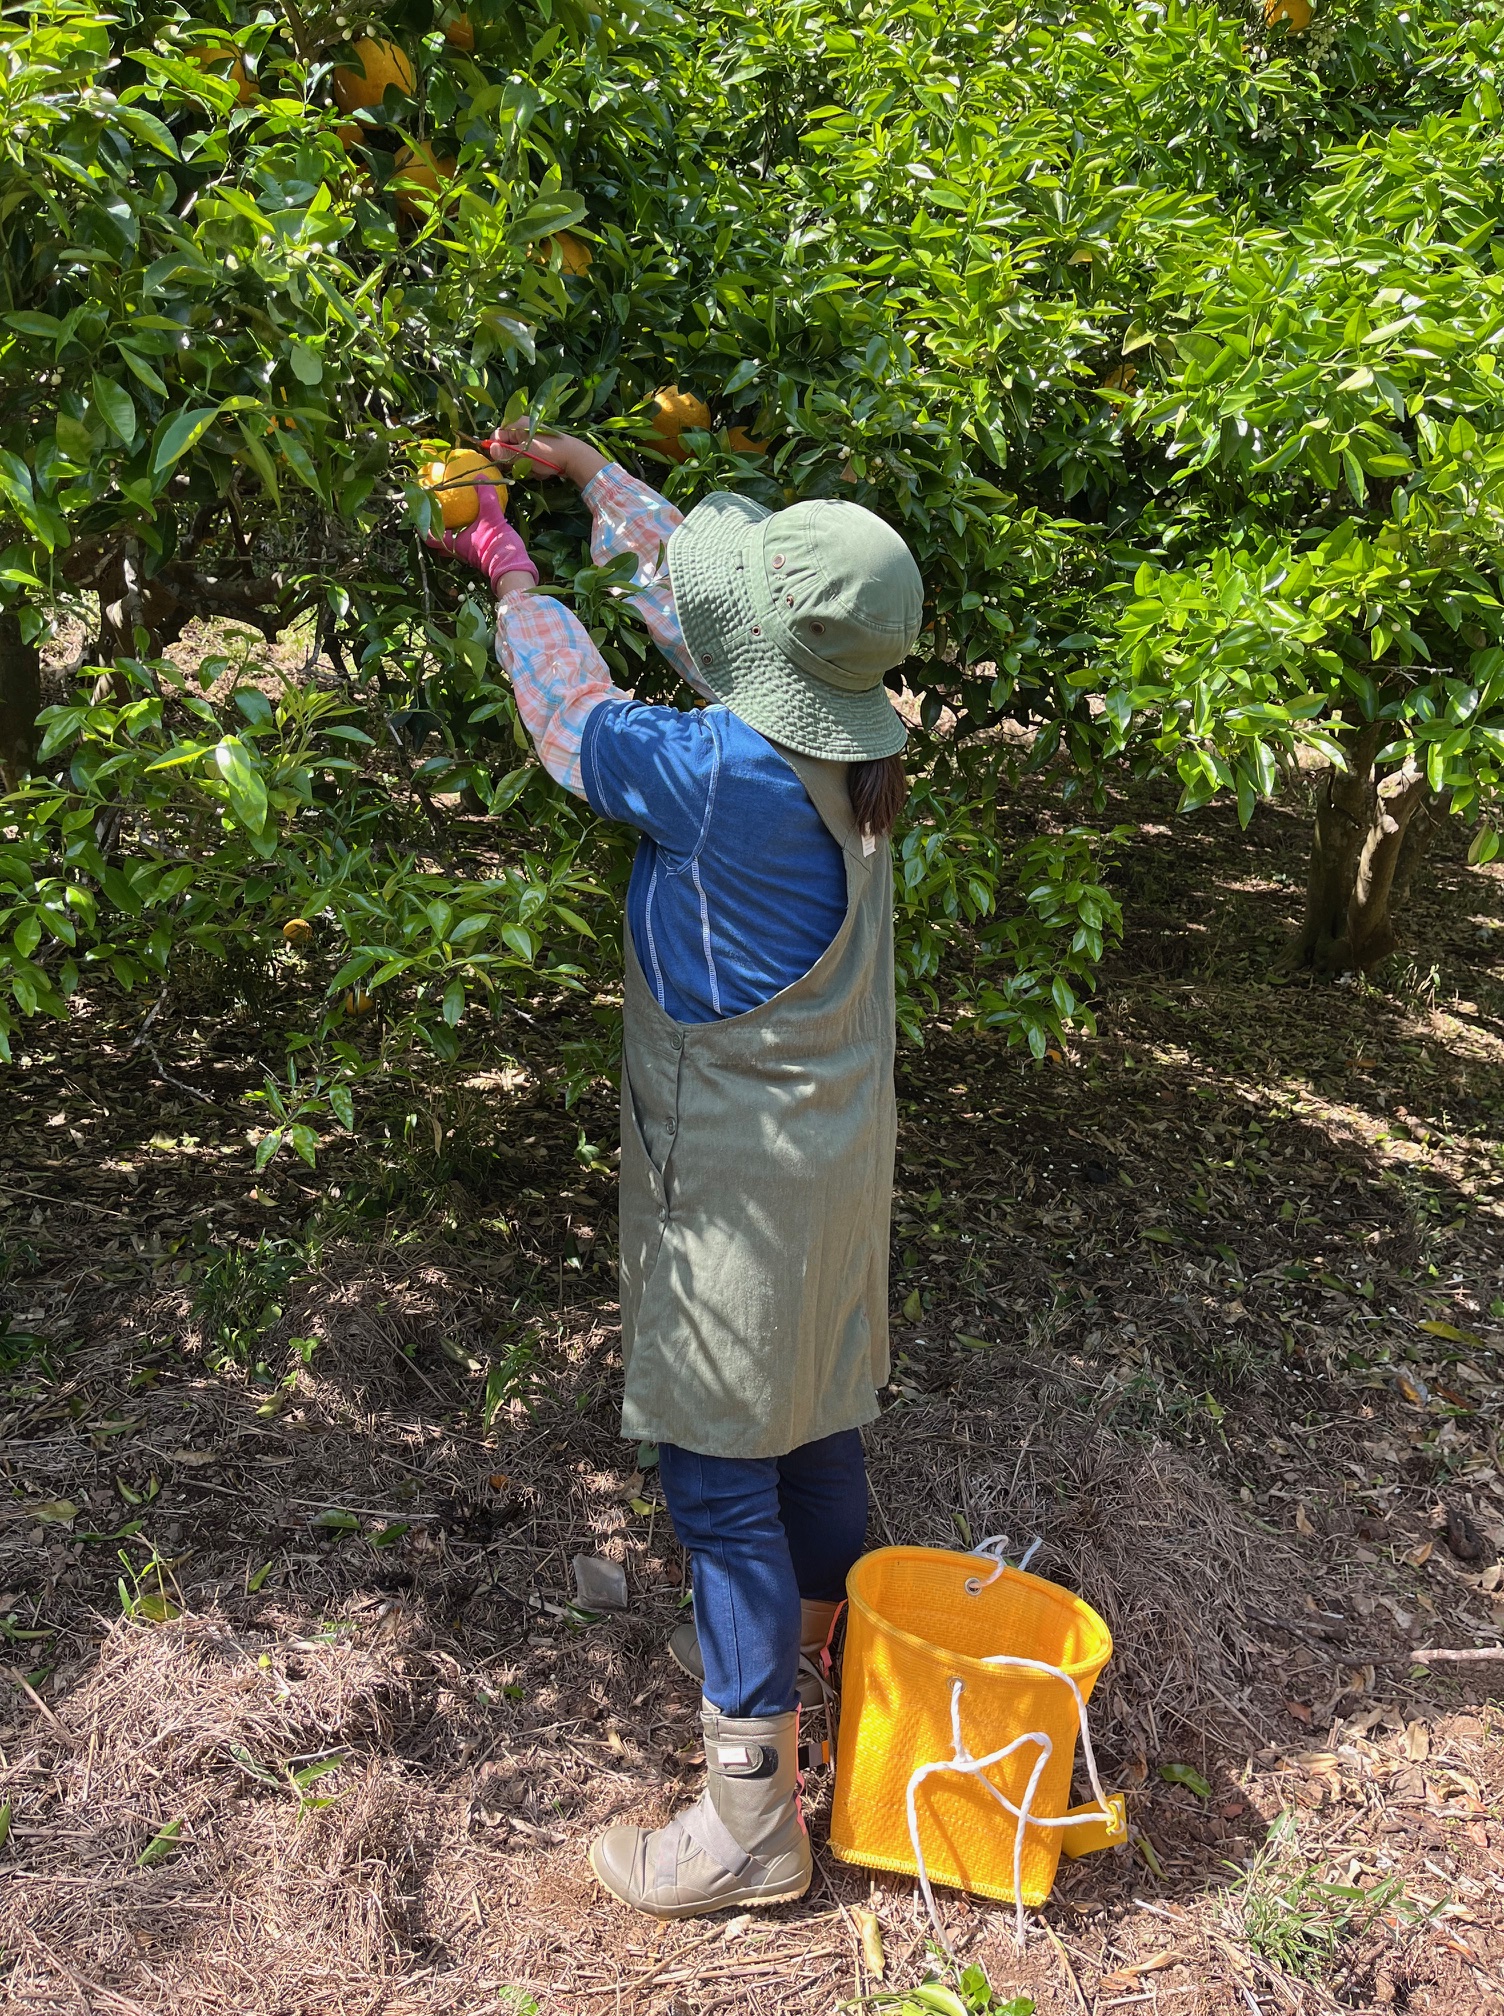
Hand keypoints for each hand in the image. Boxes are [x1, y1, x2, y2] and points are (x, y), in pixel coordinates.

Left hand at [428, 475, 536, 593]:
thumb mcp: (492, 517)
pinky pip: (466, 543)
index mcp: (454, 543)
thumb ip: (486, 496)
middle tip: (431, 518)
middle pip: (439, 544)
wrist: (513, 567)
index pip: (430, 538)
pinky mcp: (479, 556)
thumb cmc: (497, 544)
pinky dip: (464, 534)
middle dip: (434, 533)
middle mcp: (458, 551)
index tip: (416, 518)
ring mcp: (468, 555)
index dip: (422, 528)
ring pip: (451, 545)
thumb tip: (480, 477)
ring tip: (449, 519)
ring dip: (449, 534)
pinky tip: (470, 524)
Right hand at [484, 424, 606, 489]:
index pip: (496, 436)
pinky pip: (528, 460)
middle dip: (512, 461)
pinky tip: (542, 470)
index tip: (501, 462)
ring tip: (535, 469)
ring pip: (517, 457)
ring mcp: (531, 440)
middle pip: (506, 447)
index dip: (496, 450)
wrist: (575, 458)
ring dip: (523, 466)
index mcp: (516, 424)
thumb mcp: (524, 454)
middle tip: (522, 467)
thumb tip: (490, 449)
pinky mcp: (538, 450)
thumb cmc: (548, 453)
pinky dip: (533, 467)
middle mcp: (522, 429)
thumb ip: (505, 452)